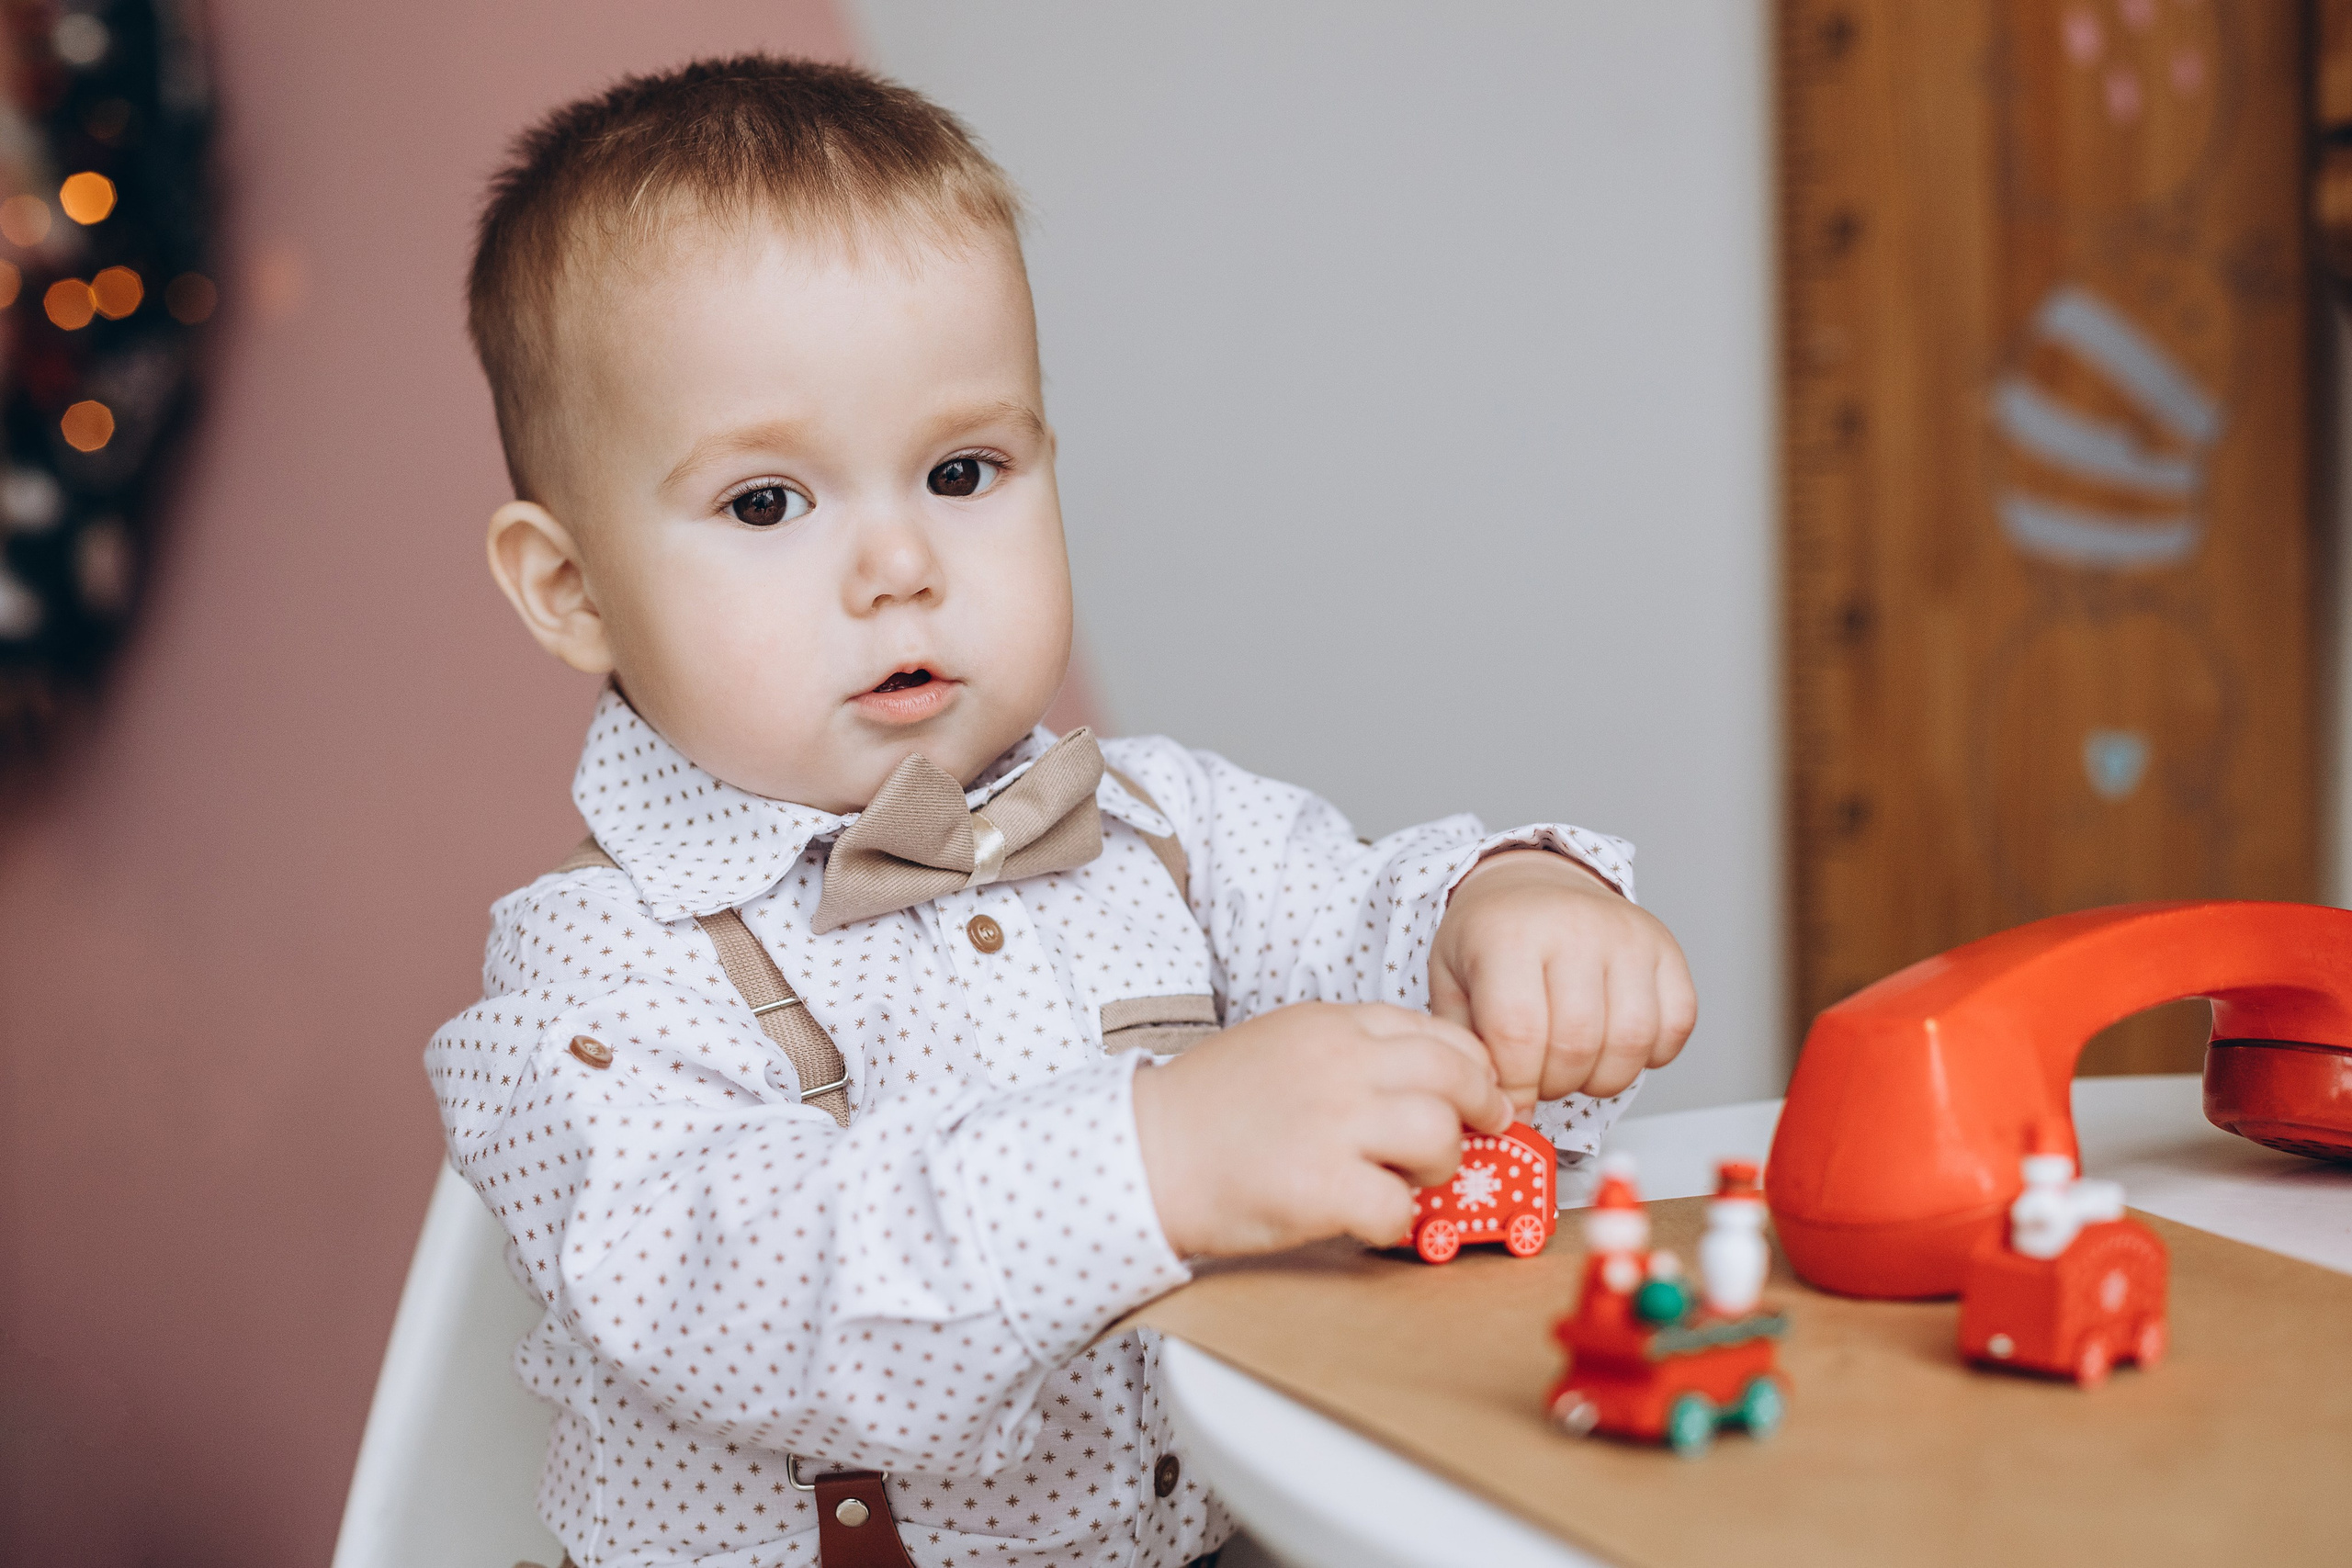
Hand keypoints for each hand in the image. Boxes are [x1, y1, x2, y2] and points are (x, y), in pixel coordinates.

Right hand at [1131, 1002, 1512, 1257]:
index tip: (1476, 1094)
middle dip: (1479, 1112)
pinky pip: (1399, 1209)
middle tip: (1476, 1136)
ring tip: (1406, 1180)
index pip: (1438, 1033)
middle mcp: (1339, 1064)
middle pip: (1456, 1077)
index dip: (1472, 1069)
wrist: (1142, 1152)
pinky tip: (1365, 1218)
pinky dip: (1393, 1223)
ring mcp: (1332, 1123)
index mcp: (1330, 1026)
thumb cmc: (1206, 1108)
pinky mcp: (1321, 1187)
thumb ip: (1348, 1051)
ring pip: (1440, 1137)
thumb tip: (1421, 1081)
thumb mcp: (1281, 1044)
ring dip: (1437, 1168)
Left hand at [1430, 850, 1696, 1110]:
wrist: (1531, 884)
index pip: (1518, 1033)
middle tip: (1537, 1080)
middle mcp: (1574, 927)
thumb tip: (1489, 1107)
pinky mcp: (1666, 949)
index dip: (1514, 1087)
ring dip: (1602, 1078)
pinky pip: (1676, 1025)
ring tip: (1573, 1066)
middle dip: (1554, 1085)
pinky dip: (1650, 1055)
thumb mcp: (1450, 981)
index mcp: (1510, 934)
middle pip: (1576, 1045)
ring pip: (1632, 1042)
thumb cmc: (1490, 938)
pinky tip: (1614, 1045)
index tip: (1507, 1105)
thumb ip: (1465, 1044)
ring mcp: (1628, 935)